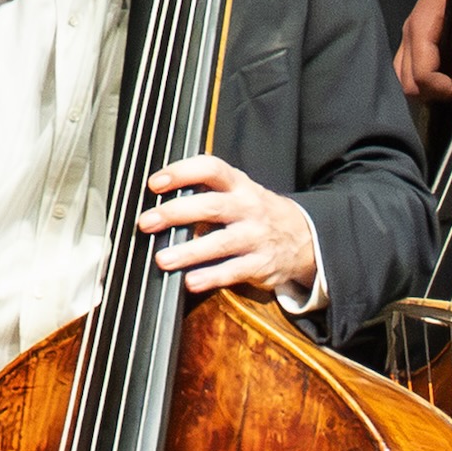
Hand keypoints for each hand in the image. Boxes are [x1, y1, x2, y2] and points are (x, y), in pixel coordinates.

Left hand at [134, 152, 320, 304]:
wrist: (304, 237)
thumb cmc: (254, 211)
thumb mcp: (238, 191)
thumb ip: (204, 192)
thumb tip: (156, 200)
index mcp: (238, 184)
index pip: (211, 168)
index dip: (182, 172)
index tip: (154, 183)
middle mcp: (248, 207)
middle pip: (211, 206)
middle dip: (176, 213)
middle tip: (147, 222)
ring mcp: (256, 236)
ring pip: (221, 243)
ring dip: (189, 252)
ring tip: (162, 259)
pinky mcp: (261, 265)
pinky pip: (234, 271)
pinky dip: (211, 277)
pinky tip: (190, 282)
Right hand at [392, 0, 451, 98]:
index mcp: (422, 26)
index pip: (422, 76)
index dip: (445, 90)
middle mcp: (410, 34)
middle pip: (408, 83)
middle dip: (435, 93)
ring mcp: (410, 35)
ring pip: (405, 78)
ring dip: (429, 88)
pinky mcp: (417, 36)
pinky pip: (411, 67)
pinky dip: (427, 78)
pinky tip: (449, 74)